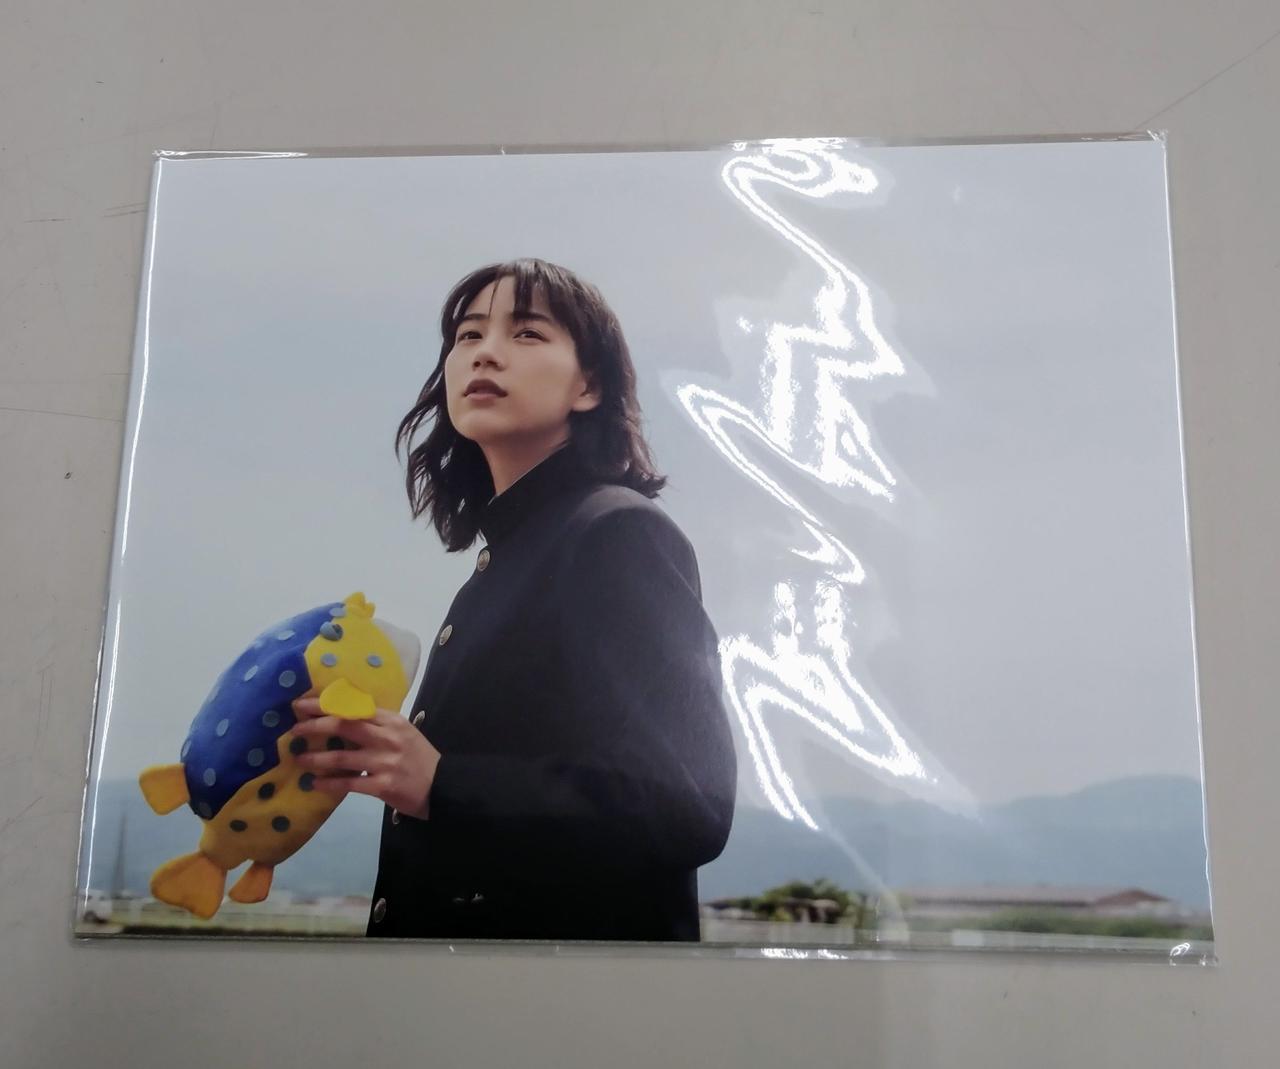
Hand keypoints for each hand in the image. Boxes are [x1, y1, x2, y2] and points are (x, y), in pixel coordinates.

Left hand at [288, 698, 441, 819]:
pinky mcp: (383, 786)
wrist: (443, 786)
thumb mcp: (401, 732)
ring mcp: (385, 762)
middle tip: (294, 730)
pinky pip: (349, 783)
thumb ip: (376, 725)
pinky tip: (315, 784)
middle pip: (344, 725)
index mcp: (391, 720)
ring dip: (316, 758)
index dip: (324, 705)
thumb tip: (340, 718)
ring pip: (341, 756)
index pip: (352, 707)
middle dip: (315, 725)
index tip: (302, 705)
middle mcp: (387, 737)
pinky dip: (329, 783)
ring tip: (299, 759)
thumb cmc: (418, 758)